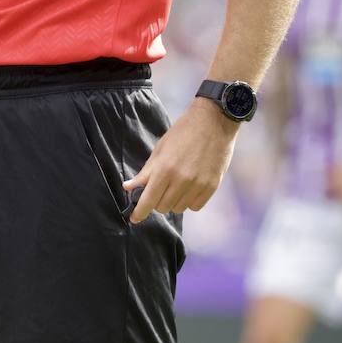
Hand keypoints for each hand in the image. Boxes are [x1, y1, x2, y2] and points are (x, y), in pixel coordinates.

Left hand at [123, 100, 237, 222]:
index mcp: (164, 169)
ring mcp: (198, 184)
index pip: (149, 200)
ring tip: (176, 184)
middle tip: (160, 189)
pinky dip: (189, 201)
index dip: (140, 212)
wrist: (213, 123)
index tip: (134, 219)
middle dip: (157, 202)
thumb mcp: (160, 150)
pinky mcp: (212, 186)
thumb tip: (127, 187)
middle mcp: (181, 180)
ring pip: (179, 208)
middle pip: (163, 207)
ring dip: (174, 201)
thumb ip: (145, 172)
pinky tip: (189, 187)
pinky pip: (196, 206)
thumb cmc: (182, 133)